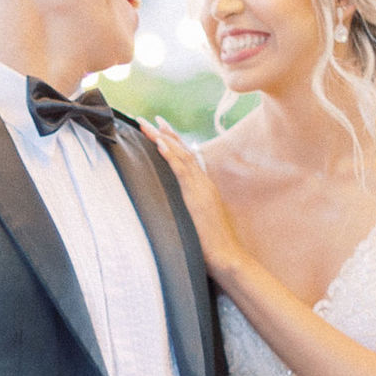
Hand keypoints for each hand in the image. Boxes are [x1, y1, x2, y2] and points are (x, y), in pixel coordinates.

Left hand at [142, 117, 246, 281]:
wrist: (227, 256)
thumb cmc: (211, 245)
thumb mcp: (197, 221)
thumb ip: (189, 209)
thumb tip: (176, 207)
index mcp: (203, 186)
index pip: (187, 158)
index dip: (173, 142)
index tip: (159, 128)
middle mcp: (203, 182)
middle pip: (182, 151)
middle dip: (165, 134)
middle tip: (148, 119)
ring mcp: (201, 188)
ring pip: (181, 156)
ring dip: (164, 139)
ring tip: (149, 125)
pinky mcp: (197, 197)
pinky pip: (182, 171)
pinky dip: (171, 156)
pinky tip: (160, 144)